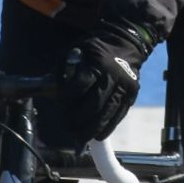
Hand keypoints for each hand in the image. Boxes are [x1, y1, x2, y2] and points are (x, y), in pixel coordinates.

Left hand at [56, 18, 154, 147]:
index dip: (67, 99)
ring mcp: (125, 87)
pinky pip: (118, 117)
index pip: (80, 86)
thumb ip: (64, 69)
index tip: (60, 107)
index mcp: (98, 62)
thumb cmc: (95, 49)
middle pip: (94, 105)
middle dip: (77, 119)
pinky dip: (106, 128)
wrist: (127, 44)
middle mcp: (114, 75)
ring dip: (91, 129)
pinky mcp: (131, 96)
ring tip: (78, 138)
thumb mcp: (76, 49)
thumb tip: (52, 92)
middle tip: (66, 126)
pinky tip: (96, 136)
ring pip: (106, 114)